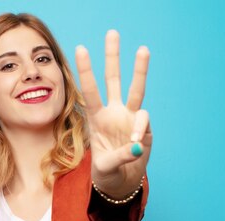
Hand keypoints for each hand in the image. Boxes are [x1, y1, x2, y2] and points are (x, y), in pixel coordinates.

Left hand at [75, 30, 151, 198]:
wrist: (121, 183)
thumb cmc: (106, 174)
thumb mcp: (105, 168)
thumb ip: (119, 157)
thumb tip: (136, 145)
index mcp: (96, 119)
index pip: (90, 90)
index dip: (85, 70)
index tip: (80, 48)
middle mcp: (113, 113)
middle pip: (113, 80)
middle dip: (112, 57)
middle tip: (112, 33)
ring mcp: (130, 118)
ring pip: (136, 88)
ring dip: (140, 69)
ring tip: (143, 48)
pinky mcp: (144, 128)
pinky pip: (144, 120)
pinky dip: (140, 129)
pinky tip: (135, 144)